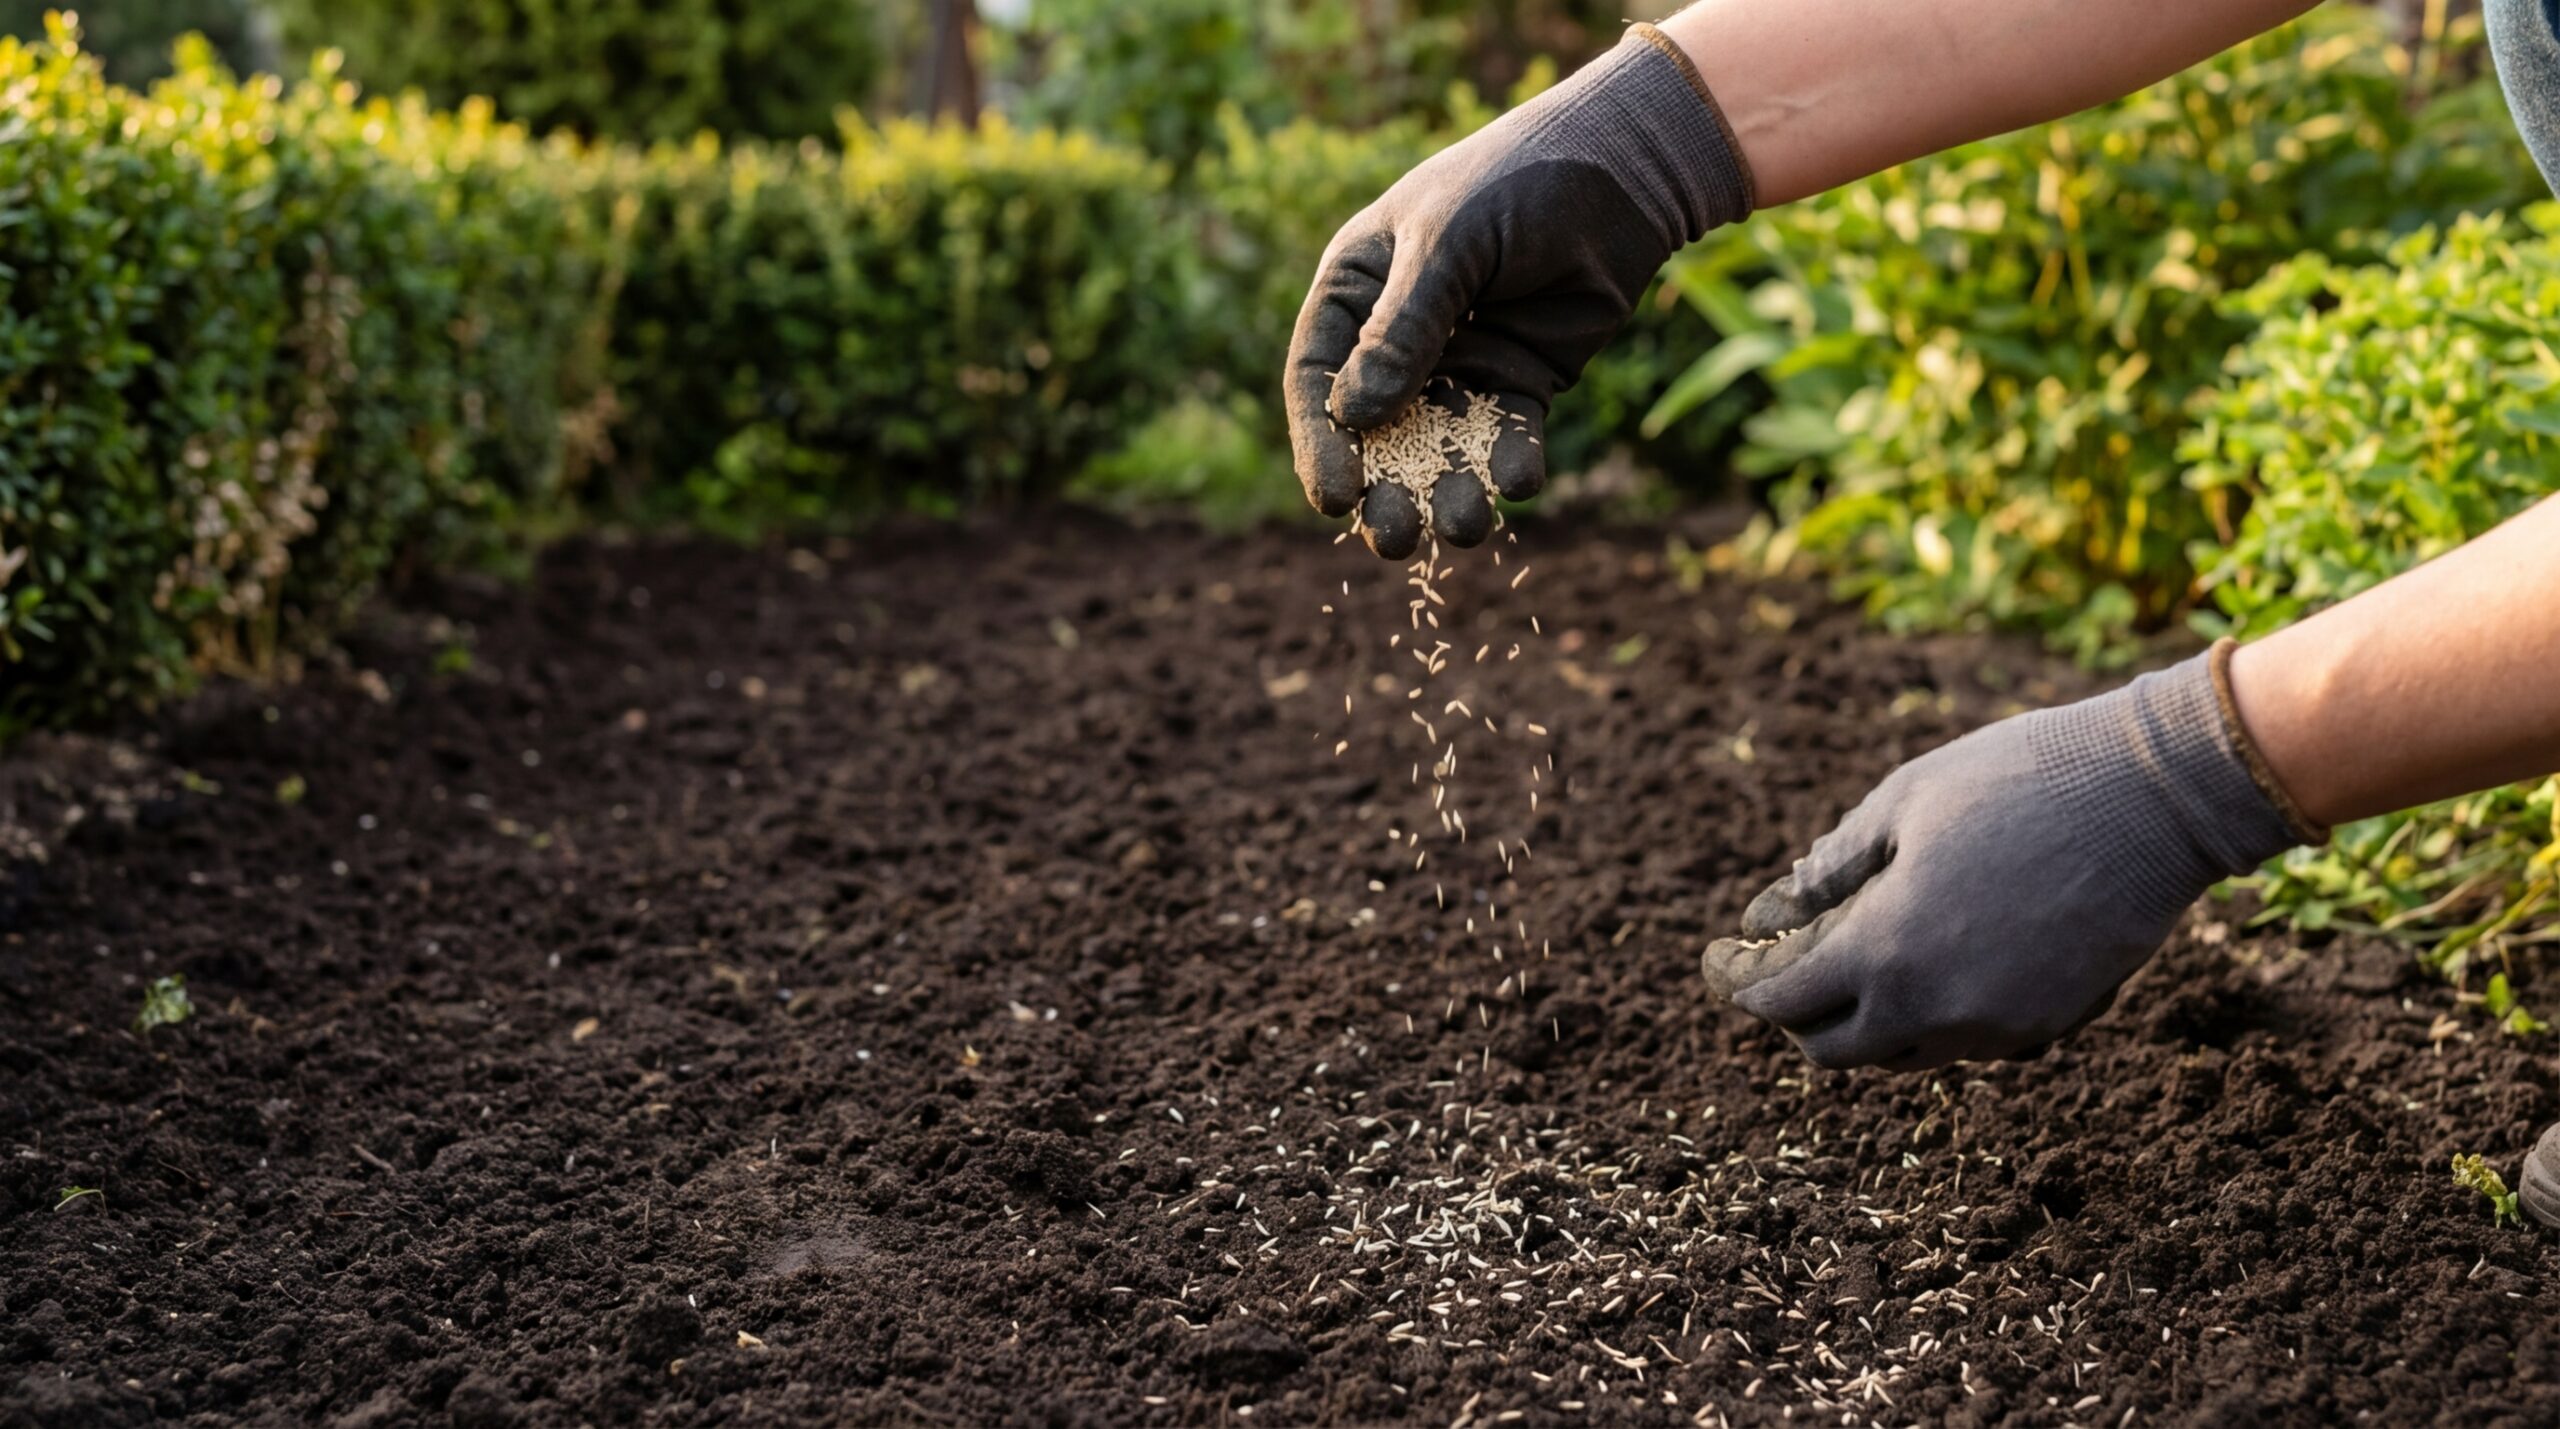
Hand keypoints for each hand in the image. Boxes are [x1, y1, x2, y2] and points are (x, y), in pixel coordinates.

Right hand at [1283, 23, 1753, 558]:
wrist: (1623, 169)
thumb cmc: (1517, 183)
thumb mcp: (1447, 246)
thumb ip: (1405, 330)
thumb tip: (1355, 418)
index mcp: (1356, 291)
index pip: (1318, 379)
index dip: (1322, 444)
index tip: (1334, 502)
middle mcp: (1397, 334)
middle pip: (1376, 429)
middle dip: (1386, 489)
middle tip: (1397, 540)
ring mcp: (1460, 361)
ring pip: (1441, 445)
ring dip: (1450, 490)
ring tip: (1466, 529)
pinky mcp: (1520, 380)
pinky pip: (1506, 436)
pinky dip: (1512, 463)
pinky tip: (1522, 481)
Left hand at [1701, 646, 2317, 1069]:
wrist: (2156, 797)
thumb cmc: (2019, 779)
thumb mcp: (1902, 803)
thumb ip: (1830, 869)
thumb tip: (1772, 914)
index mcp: (1884, 952)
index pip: (1782, 1000)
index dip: (1740, 982)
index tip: (1720, 961)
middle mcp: (1934, 1010)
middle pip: (1833, 1049)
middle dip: (1797, 1014)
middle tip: (1781, 969)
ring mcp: (1996, 1030)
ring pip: (1901, 1053)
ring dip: (1865, 1018)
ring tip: (1854, 959)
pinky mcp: (2047, 1028)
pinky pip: (1963, 1043)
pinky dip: (1930, 1017)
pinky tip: (1930, 962)